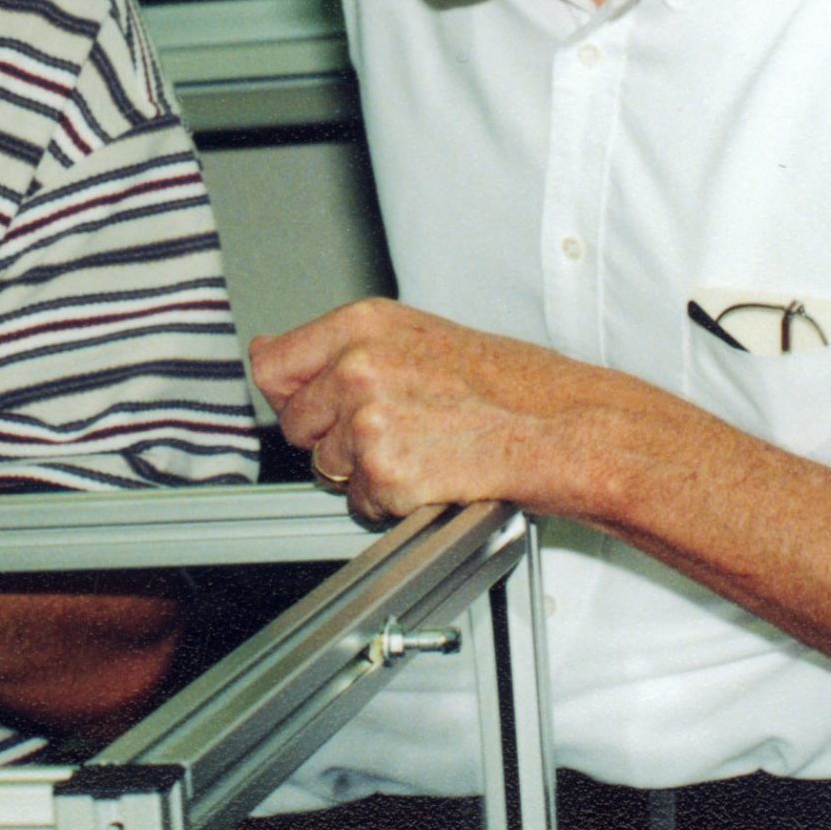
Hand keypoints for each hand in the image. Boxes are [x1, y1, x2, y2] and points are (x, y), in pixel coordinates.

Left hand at [249, 298, 622, 520]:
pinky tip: (431, 476)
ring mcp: (368, 421)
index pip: (272, 364)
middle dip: (331, 438)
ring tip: (422, 450)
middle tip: (394, 431)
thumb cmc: (509, 385)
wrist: (562, 427)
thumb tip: (268, 354)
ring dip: (363, 473)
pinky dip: (390, 503)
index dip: (289, 394)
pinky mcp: (385, 472)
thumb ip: (340, 346)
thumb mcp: (417, 335)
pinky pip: (359, 503)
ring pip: (325, 468)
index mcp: (362, 326)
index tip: (308, 405)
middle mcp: (357, 367)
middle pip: (295, 424)